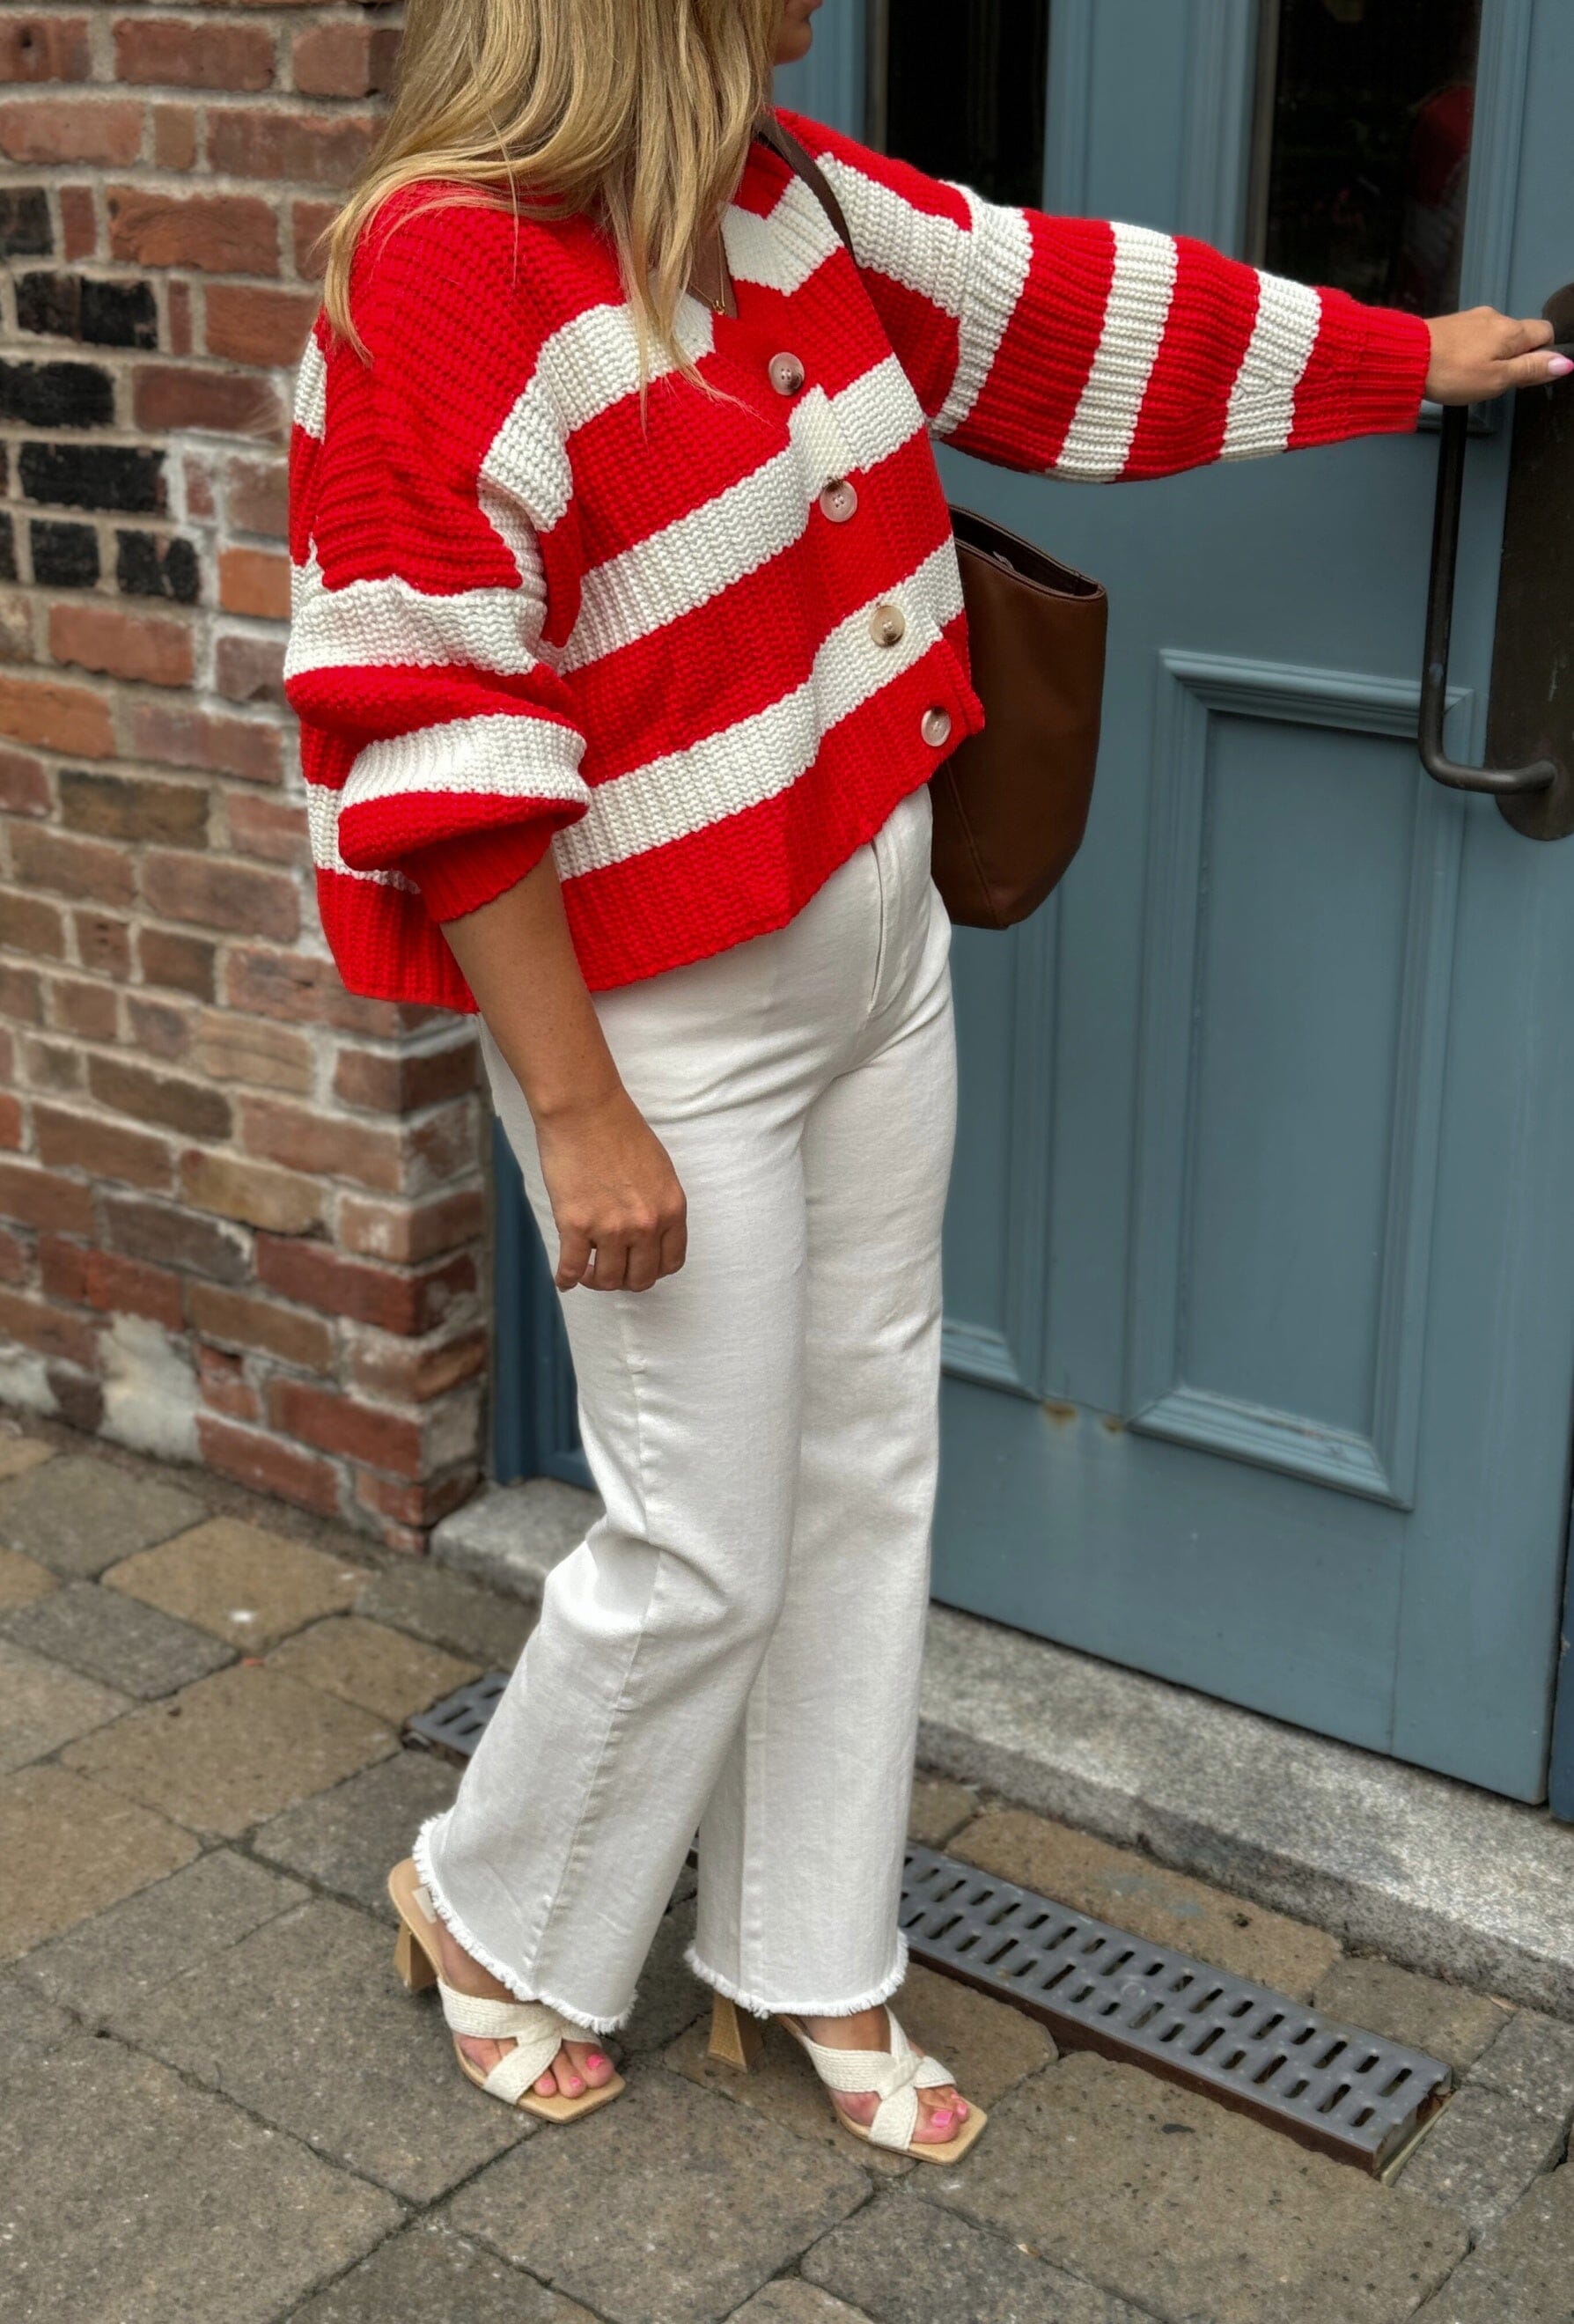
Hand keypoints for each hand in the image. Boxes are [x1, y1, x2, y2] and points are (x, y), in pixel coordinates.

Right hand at [534, 1084, 686, 1292]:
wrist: (585, 1110)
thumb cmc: (620, 1130)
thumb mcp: (659, 1170)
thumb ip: (658, 1204)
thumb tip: (649, 1233)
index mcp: (672, 1209)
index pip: (671, 1262)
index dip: (653, 1270)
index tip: (638, 1266)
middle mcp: (646, 1224)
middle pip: (640, 1278)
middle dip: (625, 1280)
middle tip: (610, 1270)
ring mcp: (611, 1228)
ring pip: (607, 1279)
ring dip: (596, 1280)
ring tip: (586, 1270)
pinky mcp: (576, 1225)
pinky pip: (571, 1268)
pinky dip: (566, 1278)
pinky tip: (563, 1278)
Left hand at [1425, 308, 1571, 403]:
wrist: (1405, 359)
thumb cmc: (1450, 371)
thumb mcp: (1498, 379)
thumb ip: (1532, 370)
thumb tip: (1564, 363)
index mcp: (1512, 331)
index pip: (1546, 333)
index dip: (1543, 355)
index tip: (1527, 374)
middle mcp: (1495, 318)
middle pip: (1521, 335)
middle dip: (1516, 357)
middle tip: (1497, 380)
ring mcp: (1473, 319)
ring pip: (1497, 337)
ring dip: (1494, 355)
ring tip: (1474, 376)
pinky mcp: (1454, 325)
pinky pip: (1475, 338)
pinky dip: (1474, 352)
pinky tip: (1460, 367)